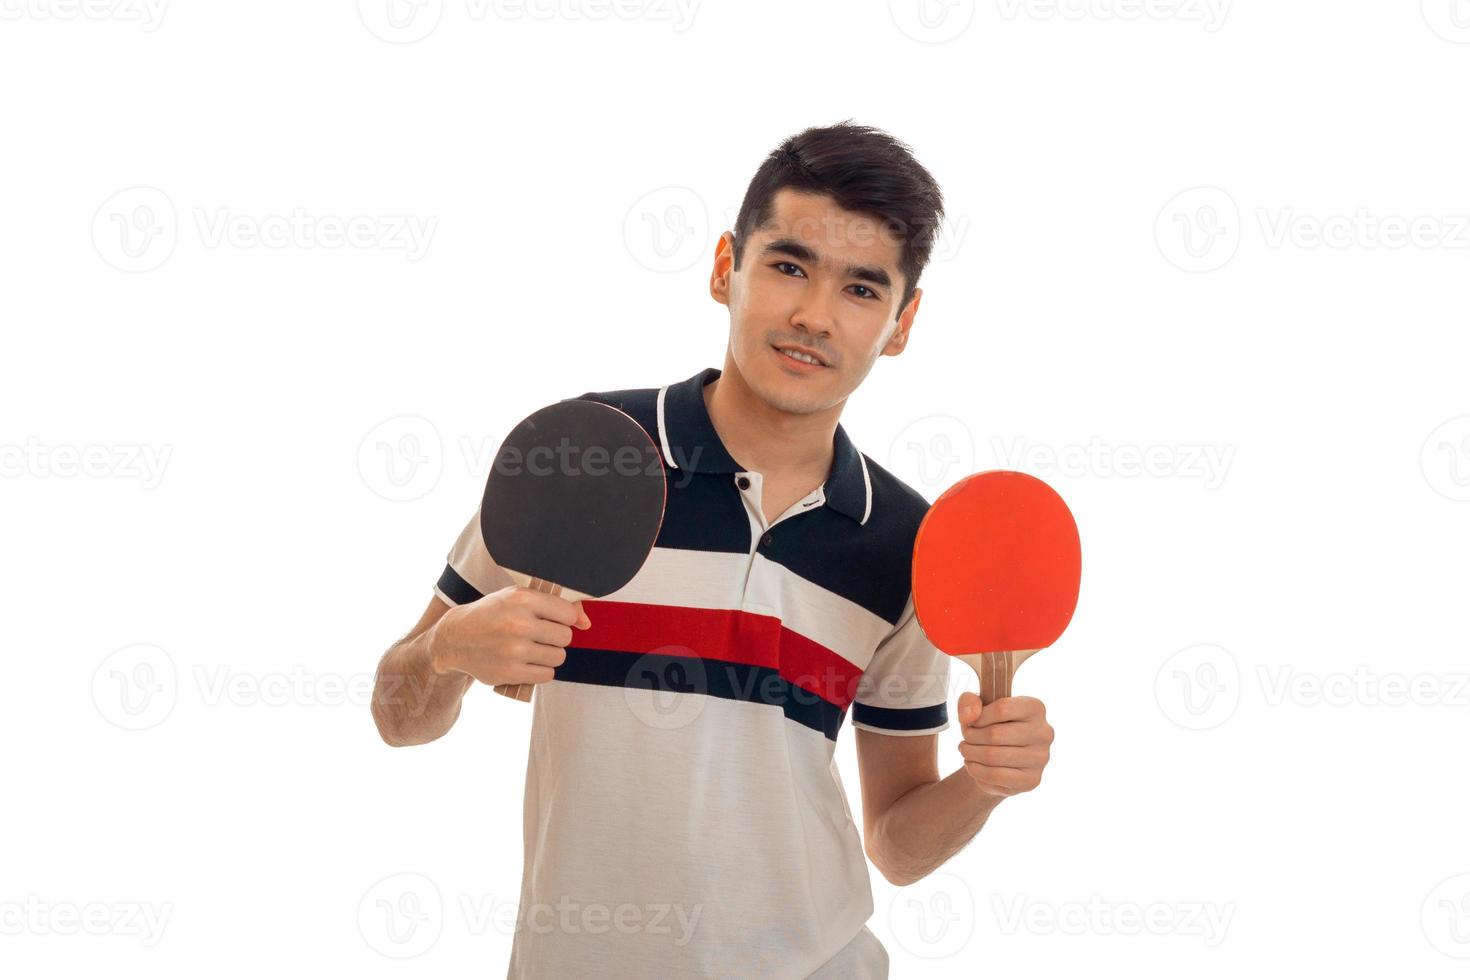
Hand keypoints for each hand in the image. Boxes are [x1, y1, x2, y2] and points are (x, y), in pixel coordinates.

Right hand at [429, 586, 589, 688]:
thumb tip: (587, 623)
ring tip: (532, 648)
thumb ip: (556, 606)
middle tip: (538, 635)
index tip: (551, 619)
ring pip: (559, 657)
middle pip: (566, 636)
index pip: (568, 613)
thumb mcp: (518, 598)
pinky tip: (526, 661)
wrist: (455, 638)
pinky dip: (540, 670)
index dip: (563, 618)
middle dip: (556, 637)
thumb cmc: (493, 614)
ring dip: (550, 654)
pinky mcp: (509, 672)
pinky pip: (547, 675)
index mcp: (522, 598)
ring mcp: (513, 650)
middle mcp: (518, 623)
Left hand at [956, 693, 1052, 798]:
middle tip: (965, 739)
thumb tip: (968, 717)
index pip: (1002, 708)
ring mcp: (1041, 758)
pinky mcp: (1032, 780)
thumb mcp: (977, 707)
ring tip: (966, 751)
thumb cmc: (990, 725)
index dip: (978, 717)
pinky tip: (972, 765)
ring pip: (992, 757)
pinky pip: (995, 776)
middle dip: (971, 737)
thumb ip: (968, 702)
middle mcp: (1044, 733)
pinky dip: (976, 771)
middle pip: (994, 735)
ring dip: (970, 754)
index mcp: (1035, 708)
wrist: (1001, 757)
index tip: (970, 722)